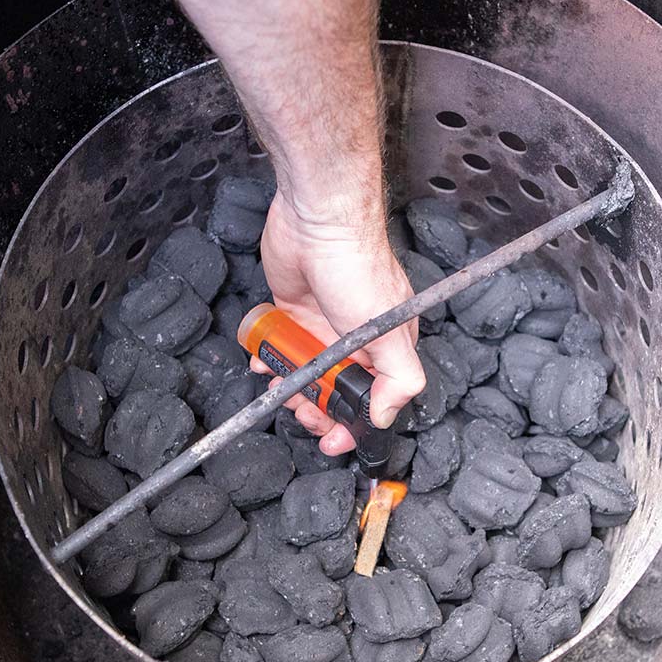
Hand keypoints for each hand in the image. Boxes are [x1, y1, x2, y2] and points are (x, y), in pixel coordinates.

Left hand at [252, 194, 425, 455]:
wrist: (317, 221)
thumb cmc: (357, 268)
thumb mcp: (389, 333)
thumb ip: (399, 379)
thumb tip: (386, 417)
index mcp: (386, 347)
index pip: (371, 398)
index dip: (352, 424)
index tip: (332, 440)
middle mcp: (356, 340)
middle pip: (333, 392)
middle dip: (316, 409)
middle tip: (300, 410)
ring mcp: (322, 326)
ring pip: (304, 374)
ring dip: (290, 387)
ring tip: (278, 384)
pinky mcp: (293, 312)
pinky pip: (280, 347)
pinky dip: (269, 358)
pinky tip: (262, 361)